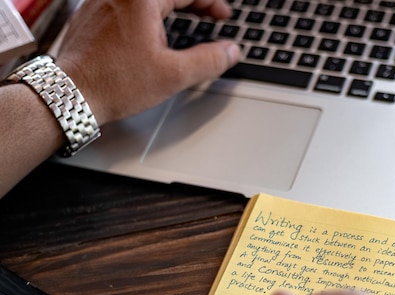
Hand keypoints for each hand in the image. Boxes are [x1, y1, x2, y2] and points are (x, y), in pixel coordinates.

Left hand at [55, 0, 239, 125]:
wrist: (70, 94)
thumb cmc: (113, 83)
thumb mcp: (173, 75)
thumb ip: (209, 60)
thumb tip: (232, 52)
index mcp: (141, 0)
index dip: (212, 3)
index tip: (224, 16)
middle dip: (194, 3)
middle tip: (211, 15)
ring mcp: (102, 2)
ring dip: (170, 6)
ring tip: (186, 19)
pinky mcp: (91, 14)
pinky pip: (127, 5)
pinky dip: (147, 12)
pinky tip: (153, 29)